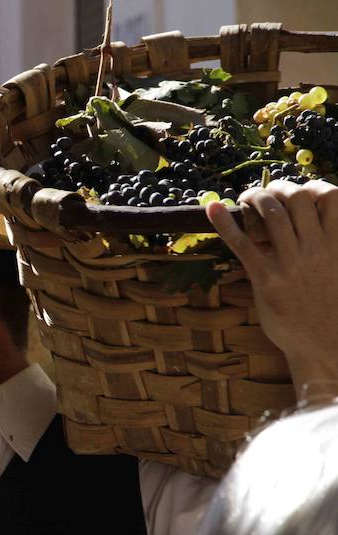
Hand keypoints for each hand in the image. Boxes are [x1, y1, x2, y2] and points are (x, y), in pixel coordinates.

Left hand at [206, 180, 337, 392]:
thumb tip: (323, 222)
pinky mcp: (266, 279)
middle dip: (279, 187)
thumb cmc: (333, 306)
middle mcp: (316, 250)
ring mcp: (290, 264)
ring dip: (256, 197)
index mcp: (337, 244)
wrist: (324, 345)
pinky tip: (213, 208)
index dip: (313, 186)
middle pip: (297, 198)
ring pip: (272, 213)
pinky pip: (242, 244)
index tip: (300, 190)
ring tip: (248, 198)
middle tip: (268, 192)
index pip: (331, 197)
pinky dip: (225, 223)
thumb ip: (333, 244)